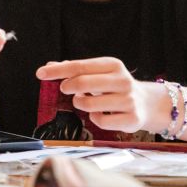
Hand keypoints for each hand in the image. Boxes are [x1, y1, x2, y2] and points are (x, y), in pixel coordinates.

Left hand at [36, 57, 155, 133]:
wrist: (146, 103)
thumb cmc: (116, 86)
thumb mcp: (100, 72)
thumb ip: (76, 70)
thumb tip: (49, 66)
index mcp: (113, 65)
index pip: (79, 66)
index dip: (58, 70)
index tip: (41, 74)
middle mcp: (122, 81)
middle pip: (83, 83)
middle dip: (68, 87)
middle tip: (65, 89)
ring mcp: (128, 100)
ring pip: (89, 105)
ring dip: (81, 104)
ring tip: (84, 101)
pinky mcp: (131, 119)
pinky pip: (100, 121)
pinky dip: (94, 119)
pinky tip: (99, 114)